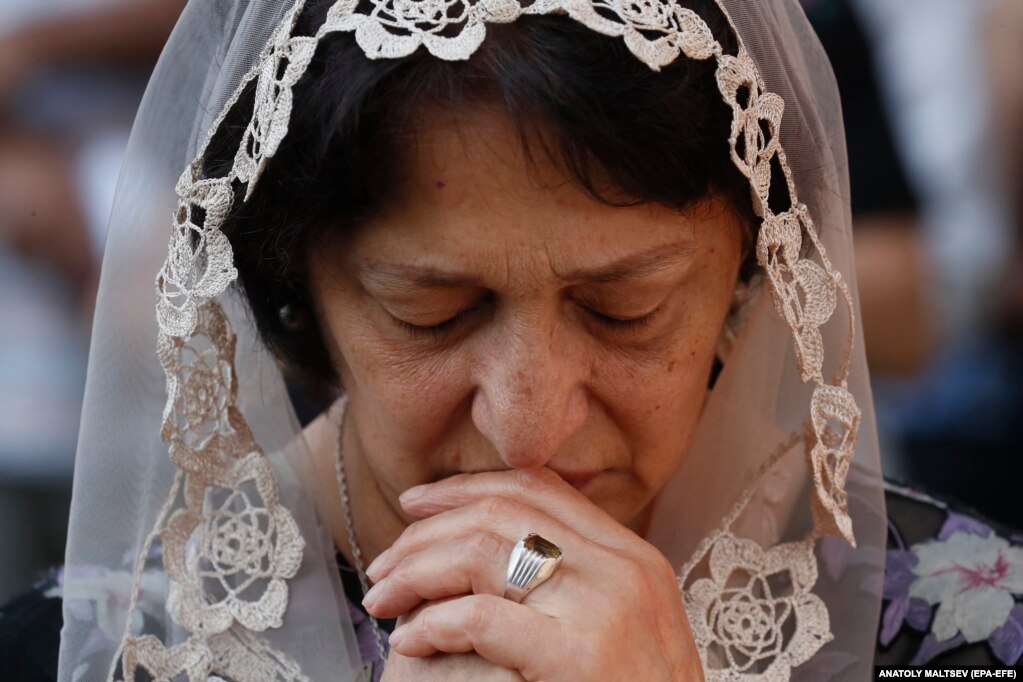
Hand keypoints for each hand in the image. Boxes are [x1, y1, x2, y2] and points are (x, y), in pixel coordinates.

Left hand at [363, 468, 703, 680]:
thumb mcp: (626, 625)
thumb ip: (580, 580)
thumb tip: (506, 549)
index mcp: (632, 555)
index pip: (539, 489)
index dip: (467, 487)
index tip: (417, 503)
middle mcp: (622, 568)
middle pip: (503, 511)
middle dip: (428, 529)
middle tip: (384, 561)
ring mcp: (603, 609)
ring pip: (483, 552)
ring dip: (416, 571)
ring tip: (380, 598)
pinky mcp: (577, 657)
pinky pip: (482, 618)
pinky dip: (433, 624)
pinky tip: (410, 640)